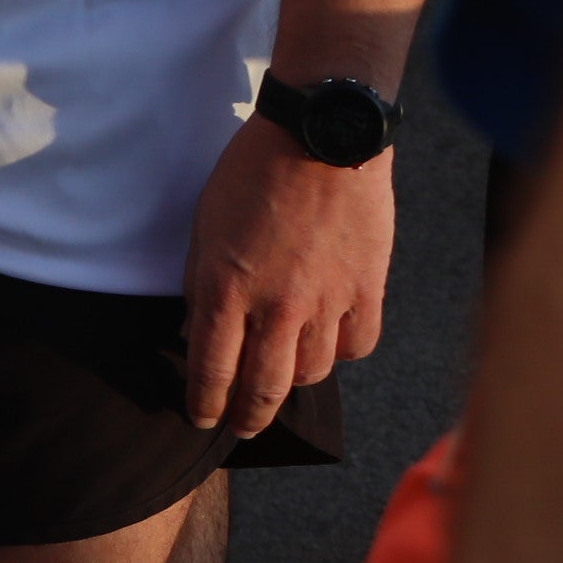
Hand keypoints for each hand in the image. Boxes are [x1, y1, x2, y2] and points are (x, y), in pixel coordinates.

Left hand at [180, 118, 394, 436]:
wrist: (322, 136)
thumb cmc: (252, 170)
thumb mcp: (204, 222)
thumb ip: (199, 280)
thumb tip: (195, 329)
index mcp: (227, 287)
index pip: (212, 369)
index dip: (205, 402)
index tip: (201, 417)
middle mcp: (277, 306)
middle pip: (263, 388)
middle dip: (247, 417)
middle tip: (240, 426)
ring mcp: (327, 302)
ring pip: (311, 373)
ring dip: (292, 384)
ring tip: (281, 382)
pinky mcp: (367, 291)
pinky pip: (356, 346)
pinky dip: (340, 354)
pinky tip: (328, 347)